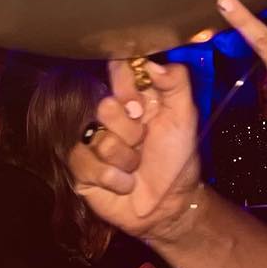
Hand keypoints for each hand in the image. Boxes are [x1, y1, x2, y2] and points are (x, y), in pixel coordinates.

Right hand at [67, 57, 200, 240]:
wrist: (168, 205)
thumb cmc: (177, 158)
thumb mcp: (185, 116)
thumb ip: (176, 82)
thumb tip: (152, 62)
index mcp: (136, 97)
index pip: (118, 72)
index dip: (126, 86)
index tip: (140, 106)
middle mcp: (111, 116)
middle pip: (105, 106)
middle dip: (131, 131)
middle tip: (143, 142)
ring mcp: (93, 141)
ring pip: (98, 138)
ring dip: (125, 159)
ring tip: (136, 167)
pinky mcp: (82, 169)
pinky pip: (87, 164)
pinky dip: (114, 178)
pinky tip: (125, 183)